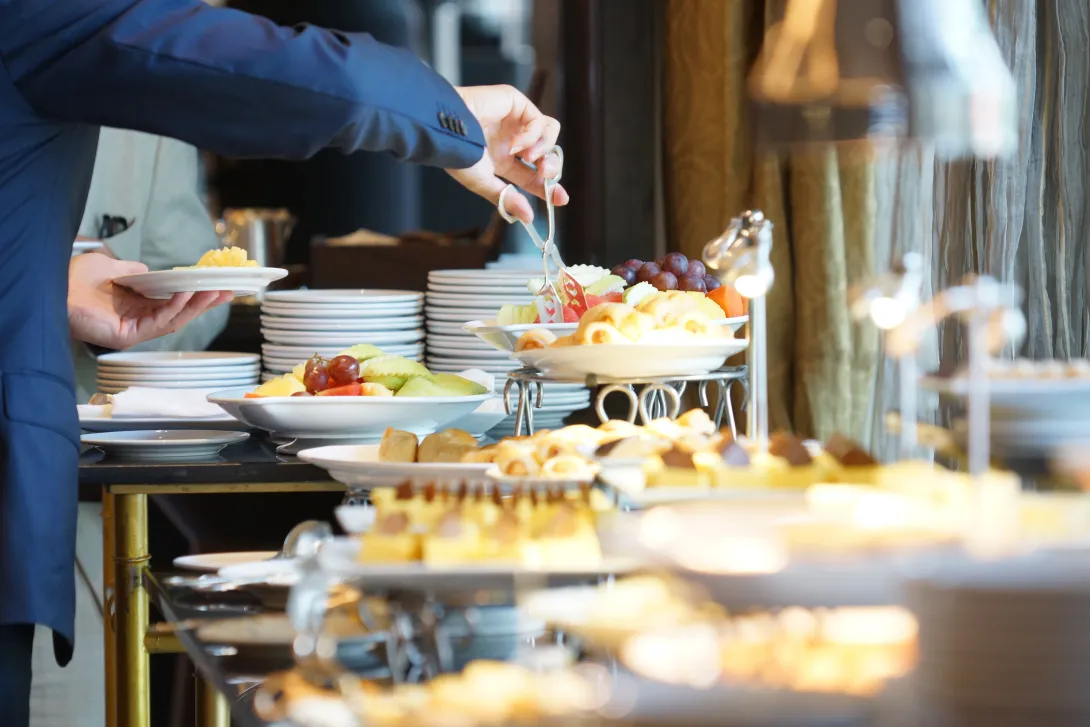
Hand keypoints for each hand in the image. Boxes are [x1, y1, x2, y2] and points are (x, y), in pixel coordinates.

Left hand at [68, 253, 231, 349]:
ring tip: (214, 291)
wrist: (51, 287)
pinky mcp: (128, 336)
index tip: (216, 285)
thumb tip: (151, 271)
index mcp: (136, 306)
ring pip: (174, 319)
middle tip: (228, 291)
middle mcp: (138, 320)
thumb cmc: (72, 279)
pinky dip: (175, 307)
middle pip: (180, 314)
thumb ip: (133, 270)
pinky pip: (159, 321)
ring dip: (197, 305)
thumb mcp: (111, 266)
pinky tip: (187, 293)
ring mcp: (134, 330)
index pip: (173, 303)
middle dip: (205, 303)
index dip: (195, 295)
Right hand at [448, 85, 569, 223]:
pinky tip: (515, 143)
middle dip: (551, 166)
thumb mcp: (483, 183)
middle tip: (545, 173)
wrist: (447, 129)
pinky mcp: (516, 102)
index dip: (548, 186)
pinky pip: (539, 121)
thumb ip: (507, 199)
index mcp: (502, 160)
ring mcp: (514, 120)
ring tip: (527, 157)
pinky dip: (531, 135)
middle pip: (547, 154)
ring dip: (544, 149)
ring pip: (550, 133)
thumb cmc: (457, 154)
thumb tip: (528, 219)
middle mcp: (511, 140)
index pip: (533, 175)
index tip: (561, 198)